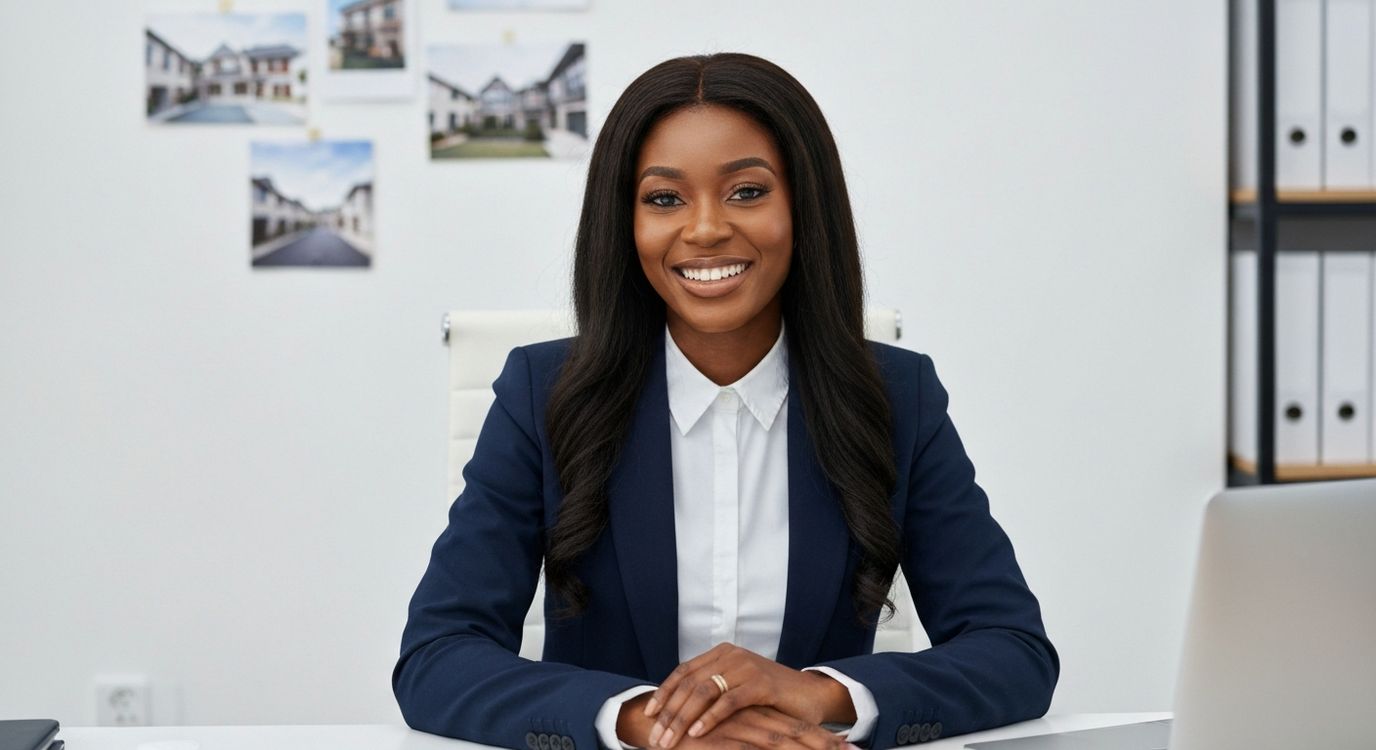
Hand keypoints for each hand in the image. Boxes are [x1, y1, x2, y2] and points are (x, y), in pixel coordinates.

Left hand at [643, 644, 855, 748]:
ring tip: (669, 740)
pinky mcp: (761, 684)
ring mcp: (746, 667)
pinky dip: (709, 718)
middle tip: (654, 738)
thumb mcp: (736, 689)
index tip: (647, 714)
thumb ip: (711, 692)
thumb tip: (675, 710)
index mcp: (721, 653)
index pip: (683, 671)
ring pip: (703, 692)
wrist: (811, 696)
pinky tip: (696, 733)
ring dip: (682, 719)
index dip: (663, 692)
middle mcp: (731, 655)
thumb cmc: (770, 699)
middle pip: (688, 683)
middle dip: (668, 713)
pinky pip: (728, 701)